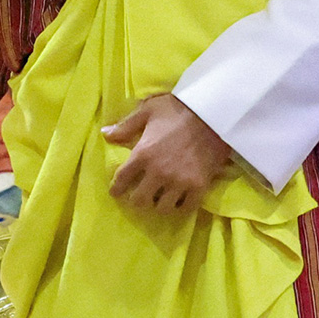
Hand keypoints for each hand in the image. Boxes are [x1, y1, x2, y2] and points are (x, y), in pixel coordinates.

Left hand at [102, 93, 230, 214]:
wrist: (213, 114)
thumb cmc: (178, 109)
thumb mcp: (147, 111)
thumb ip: (125, 126)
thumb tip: (105, 135)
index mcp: (142, 154)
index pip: (122, 179)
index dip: (117, 188)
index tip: (116, 192)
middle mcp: (158, 172)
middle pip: (140, 200)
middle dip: (137, 199)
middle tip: (140, 195)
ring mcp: (179, 182)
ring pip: (162, 208)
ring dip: (158, 204)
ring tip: (159, 198)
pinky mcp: (199, 186)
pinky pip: (185, 208)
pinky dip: (180, 206)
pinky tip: (178, 200)